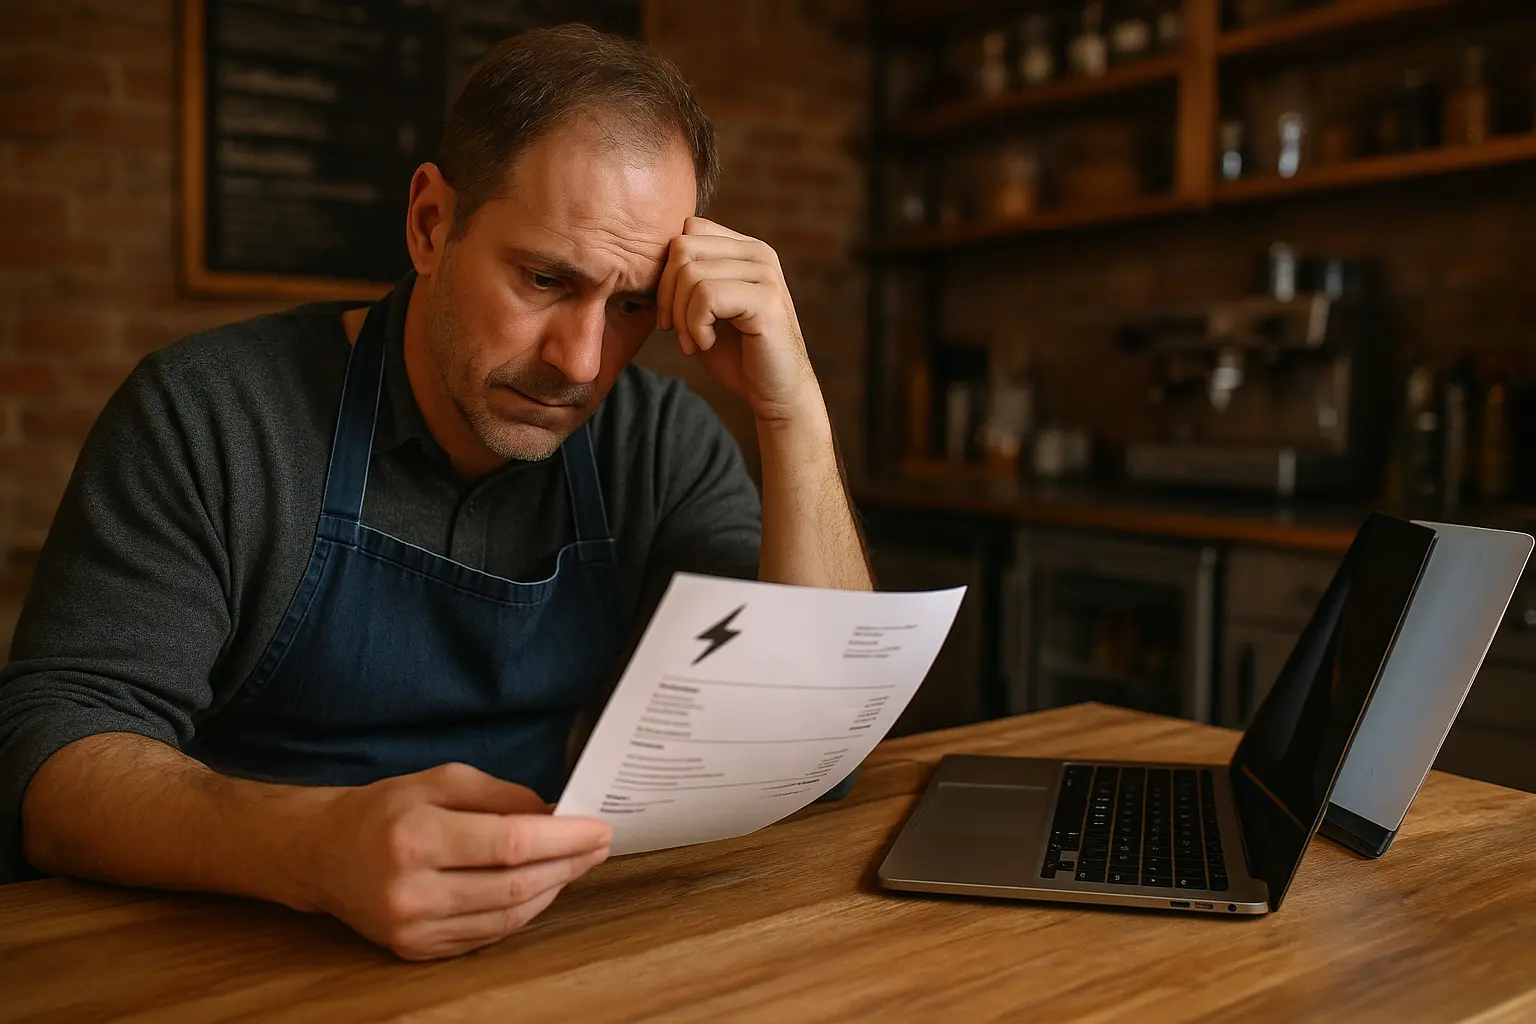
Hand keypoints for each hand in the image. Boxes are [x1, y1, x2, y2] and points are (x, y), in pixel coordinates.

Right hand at [296, 762, 610, 959]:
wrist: (322, 854)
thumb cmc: (384, 809)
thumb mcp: (439, 780)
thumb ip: (500, 795)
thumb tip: (555, 813)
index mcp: (415, 837)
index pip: (508, 843)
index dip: (562, 839)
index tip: (598, 828)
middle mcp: (412, 890)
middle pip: (514, 885)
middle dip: (568, 865)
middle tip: (598, 846)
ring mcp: (412, 928)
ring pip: (507, 917)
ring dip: (552, 890)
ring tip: (576, 864)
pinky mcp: (415, 950)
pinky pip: (487, 936)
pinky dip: (522, 912)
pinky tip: (541, 888)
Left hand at [655, 216, 821, 424]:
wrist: (775, 393)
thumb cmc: (738, 354)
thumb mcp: (705, 309)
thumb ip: (687, 279)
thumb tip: (647, 260)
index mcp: (744, 249)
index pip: (688, 232)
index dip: (668, 272)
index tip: (672, 313)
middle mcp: (758, 253)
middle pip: (683, 249)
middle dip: (668, 295)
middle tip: (677, 331)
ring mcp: (764, 273)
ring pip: (691, 274)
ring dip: (682, 316)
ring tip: (694, 342)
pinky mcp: (766, 299)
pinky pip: (707, 296)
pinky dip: (696, 326)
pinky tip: (707, 343)